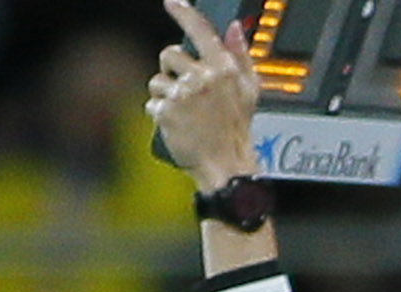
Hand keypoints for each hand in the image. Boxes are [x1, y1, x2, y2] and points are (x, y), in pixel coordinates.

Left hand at [148, 0, 261, 189]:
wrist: (226, 166)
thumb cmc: (236, 130)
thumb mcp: (249, 91)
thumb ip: (241, 56)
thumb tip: (234, 28)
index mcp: (222, 68)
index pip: (200, 30)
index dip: (184, 12)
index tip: (172, 2)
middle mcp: (202, 77)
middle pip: (169, 55)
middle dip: (172, 70)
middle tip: (186, 92)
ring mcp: (183, 94)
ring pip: (157, 81)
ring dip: (165, 95)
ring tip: (183, 114)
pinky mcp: (167, 111)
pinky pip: (152, 103)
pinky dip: (160, 114)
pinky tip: (176, 125)